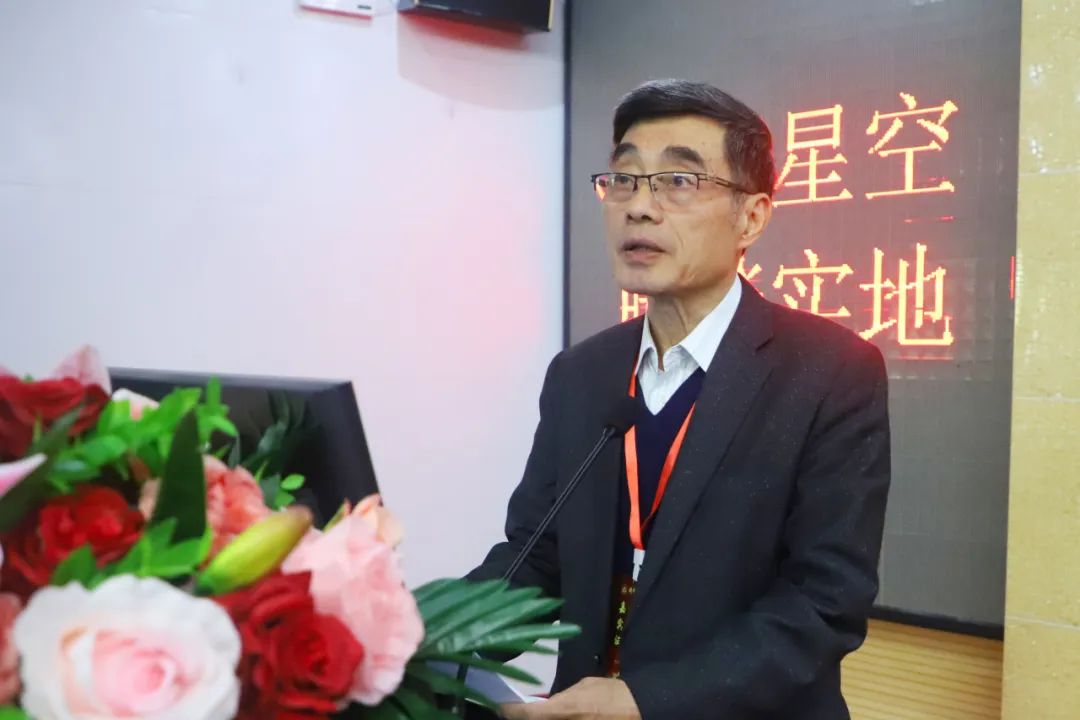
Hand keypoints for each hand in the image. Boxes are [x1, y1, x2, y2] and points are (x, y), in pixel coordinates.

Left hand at [499, 677, 640, 719]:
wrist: (641, 710)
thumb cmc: (613, 694)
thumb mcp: (585, 686)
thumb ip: (563, 697)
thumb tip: (550, 703)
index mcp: (564, 710)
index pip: (526, 715)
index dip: (509, 711)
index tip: (501, 706)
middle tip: (516, 713)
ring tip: (536, 714)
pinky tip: (557, 718)